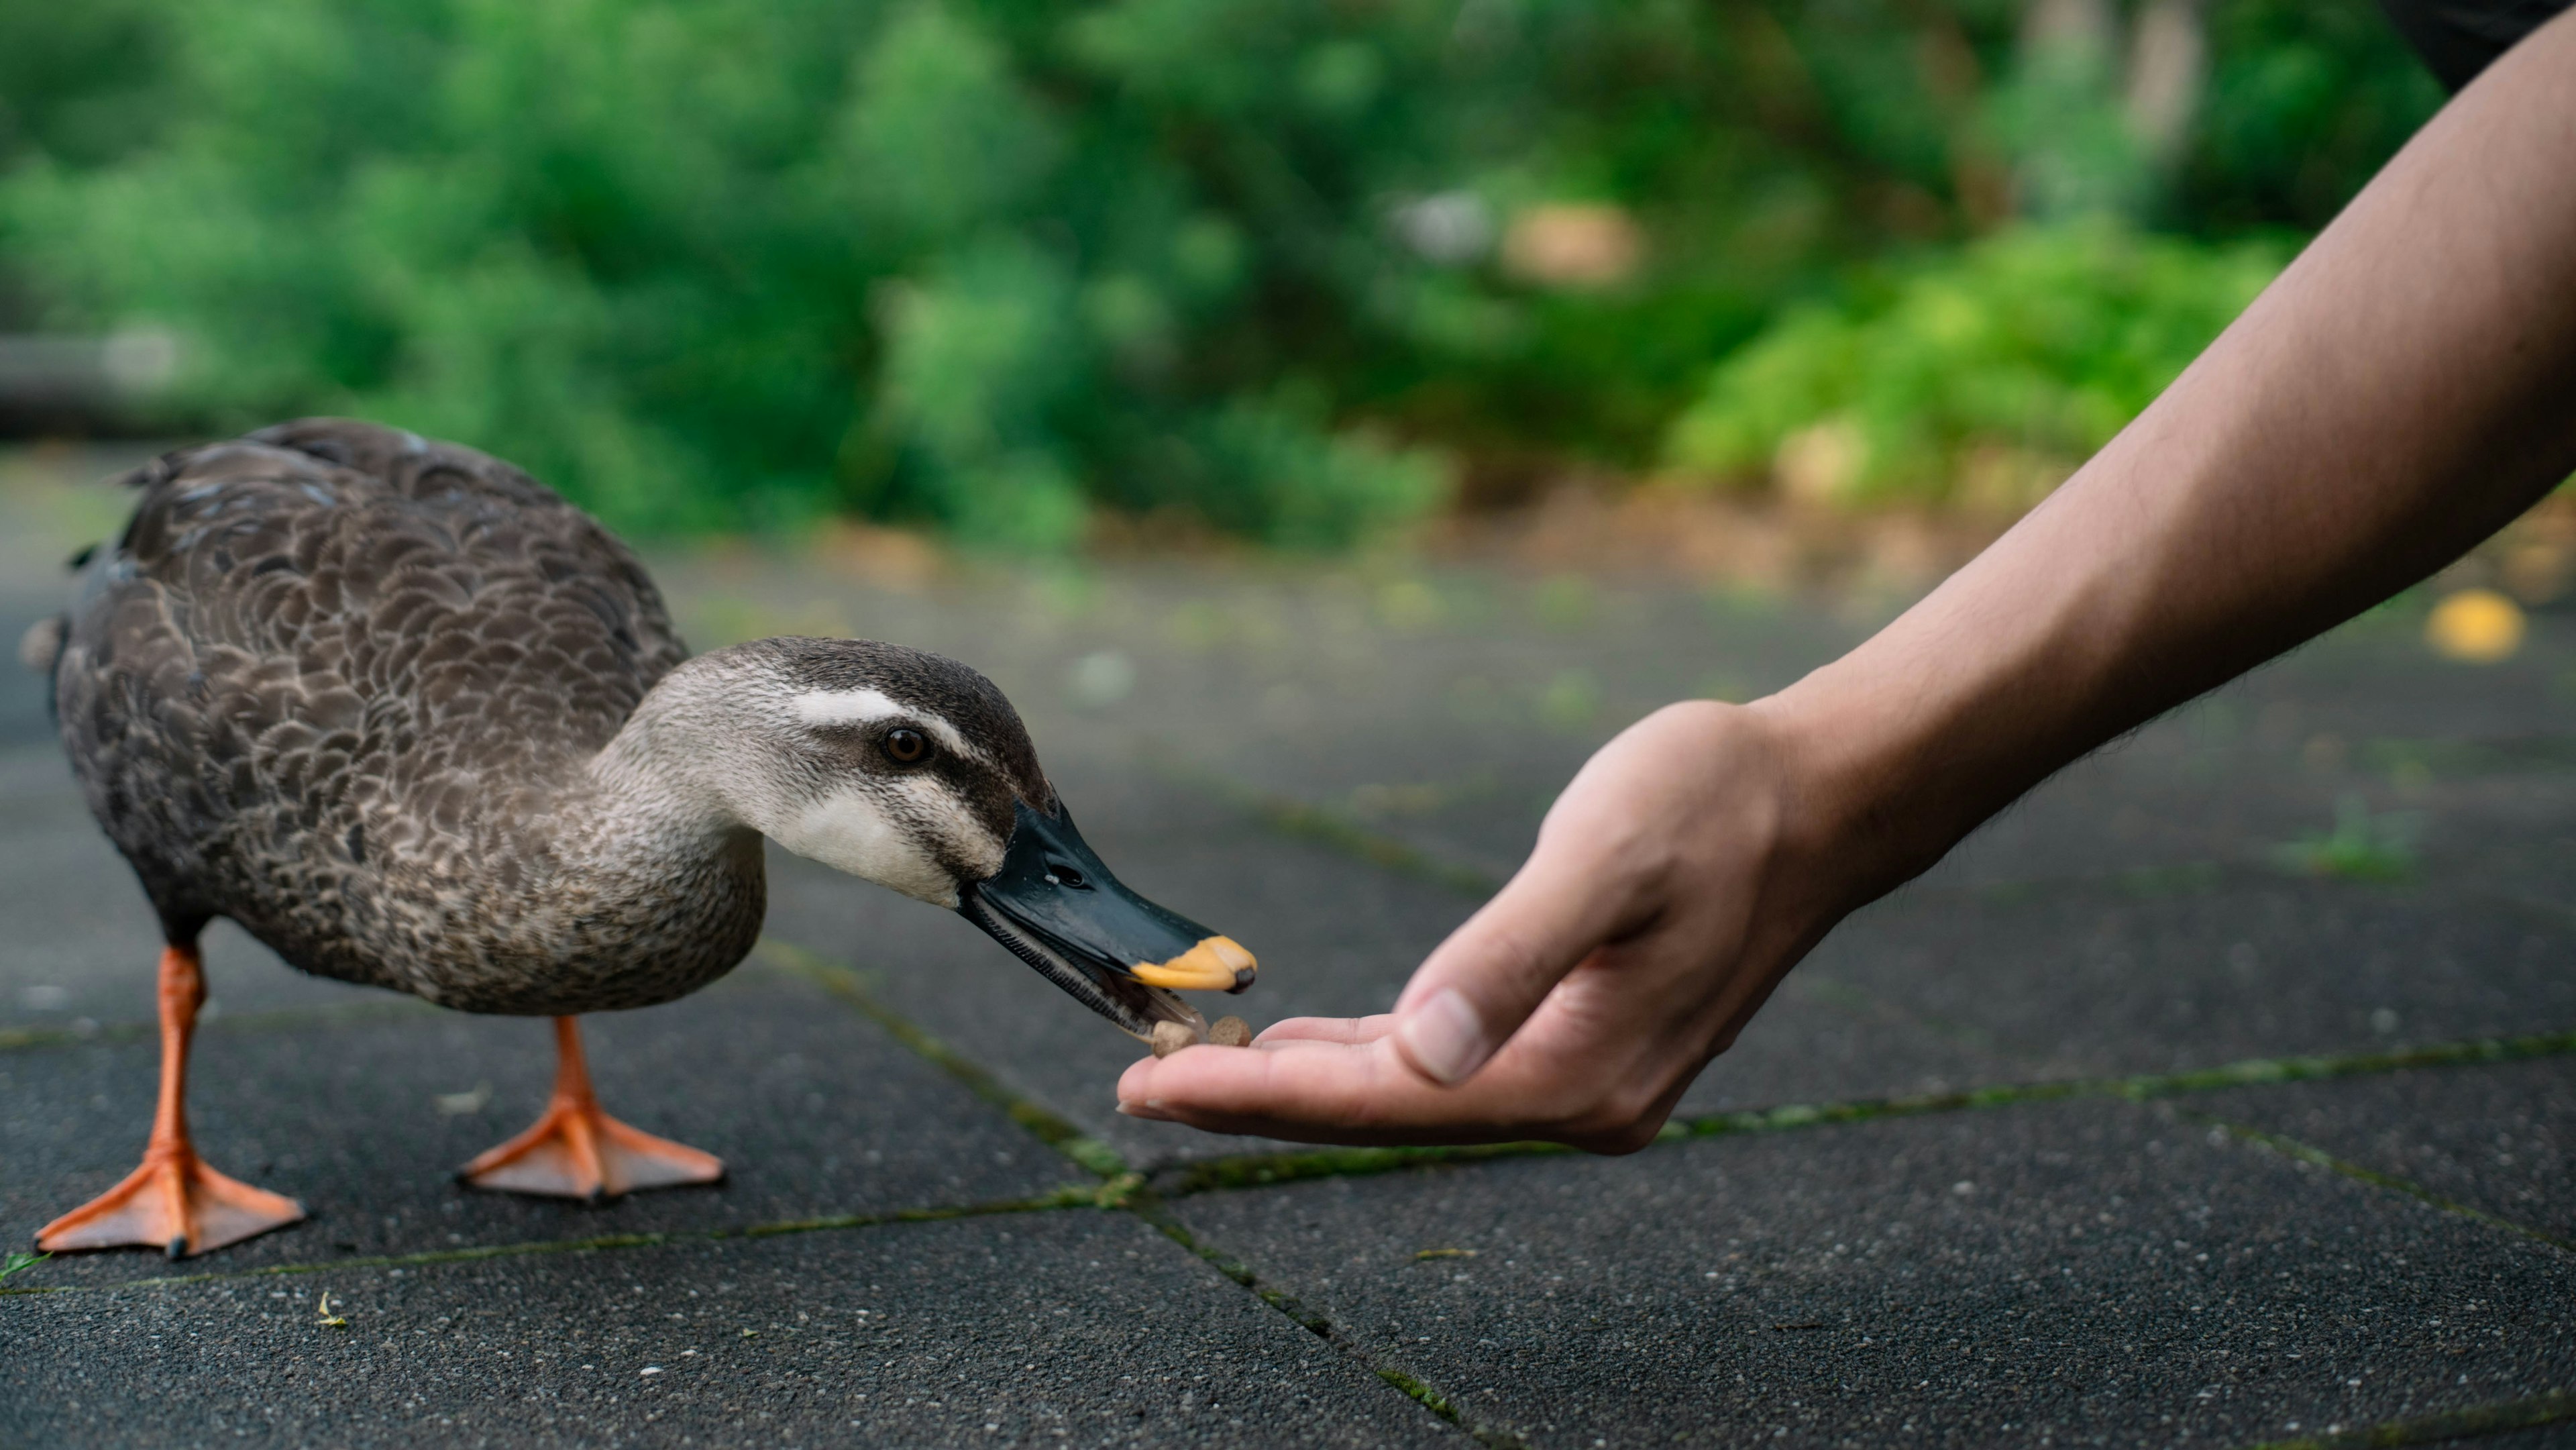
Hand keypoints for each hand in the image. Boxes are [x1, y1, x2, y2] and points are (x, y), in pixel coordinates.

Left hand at [1116, 699, 1852, 1150]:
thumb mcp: (1602, 858)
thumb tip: (1417, 1052)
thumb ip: (1505, 956)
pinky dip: (1367, 1055)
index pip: (1382, 1101)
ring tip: (1193, 1071)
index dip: (1258, 1099)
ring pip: (1408, 1094)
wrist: (1819, 796)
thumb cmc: (1714, 805)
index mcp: (1575, 1070)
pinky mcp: (1580, 1039)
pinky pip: (1445, 1066)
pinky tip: (1312, 1044)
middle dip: (1258, 1103)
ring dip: (1305, 1082)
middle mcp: (1579, 1098)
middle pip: (1384, 1113)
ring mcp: (1582, 1077)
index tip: (1149, 1089)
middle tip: (1135, 1088)